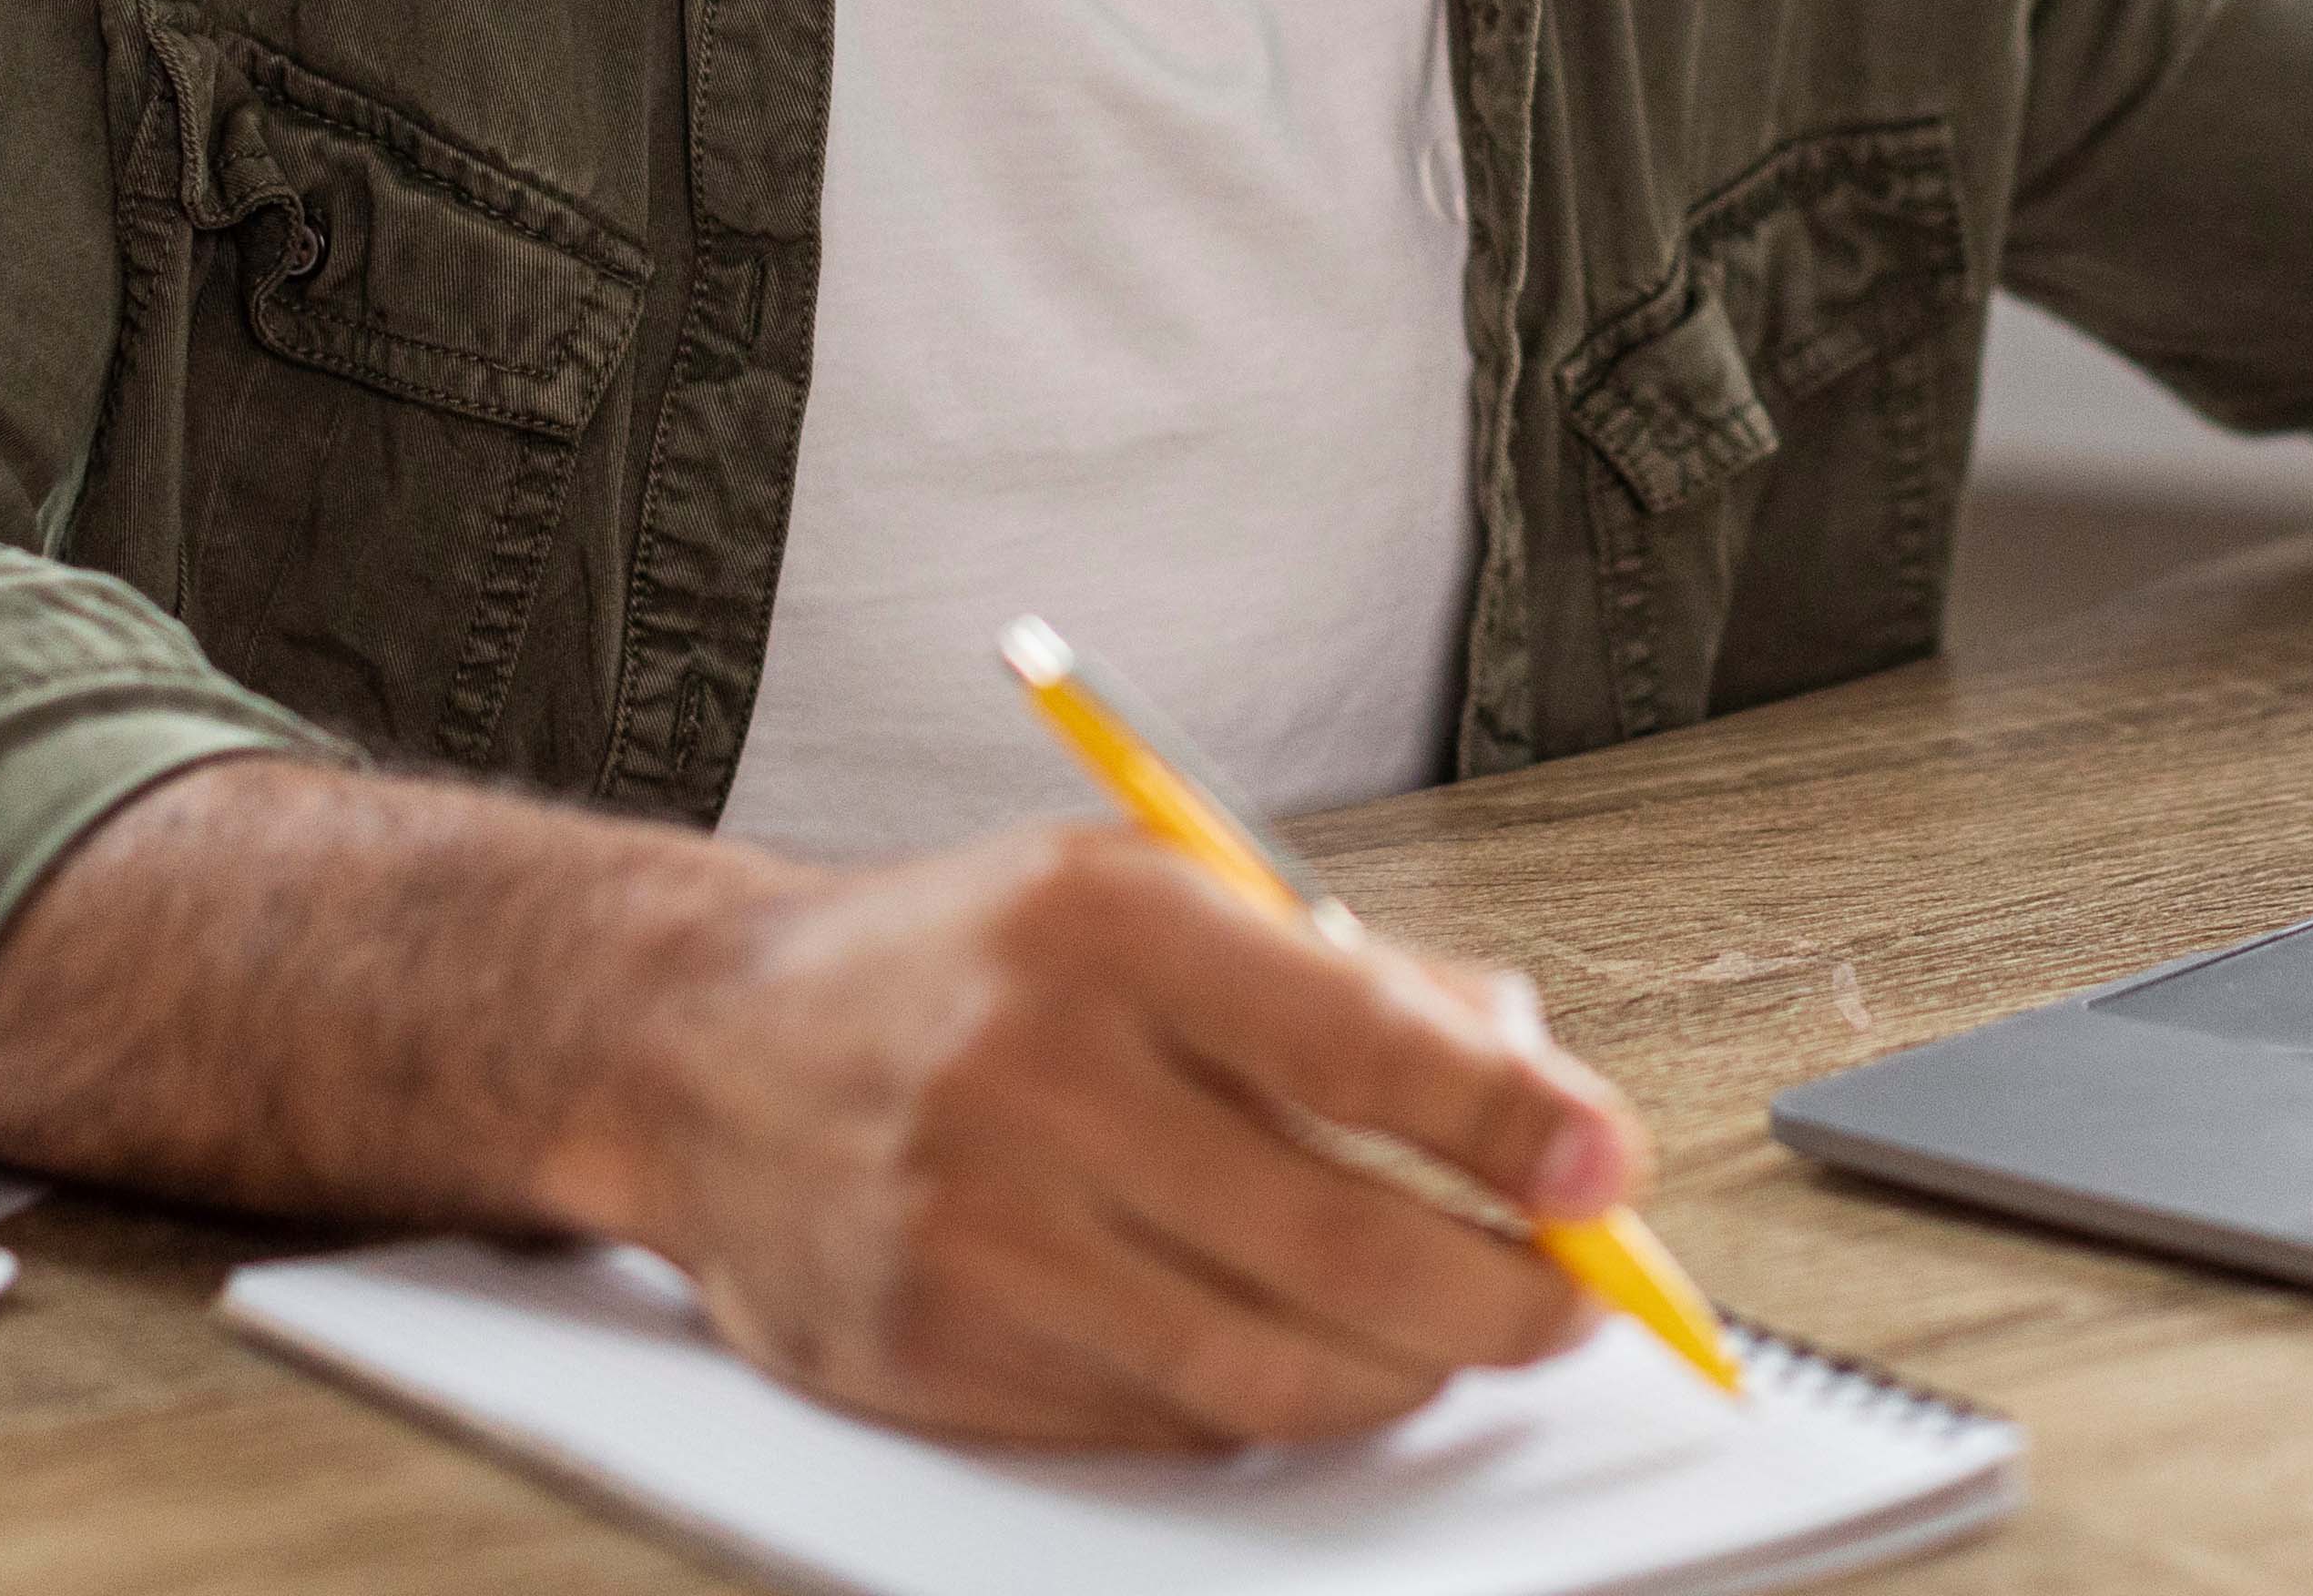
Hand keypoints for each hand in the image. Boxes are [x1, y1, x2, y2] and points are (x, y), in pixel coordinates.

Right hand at [595, 820, 1641, 1447]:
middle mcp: (1034, 1074)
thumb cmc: (965, 963)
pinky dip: (1268, 1406)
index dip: (1509, 1123)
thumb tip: (1539, 1089)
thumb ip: (1356, 975)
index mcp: (1107, 923)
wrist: (705, 1046)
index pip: (1360, 1039)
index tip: (1607, 1169)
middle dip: (1500, 1292)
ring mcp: (973, 1228)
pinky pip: (1160, 1422)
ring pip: (1262, 1366)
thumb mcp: (1155, 889)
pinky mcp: (931, 1352)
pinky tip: (1306, 1359)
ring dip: (1403, 1374)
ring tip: (1459, 1341)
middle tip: (1574, 1298)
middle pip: (1334, 1238)